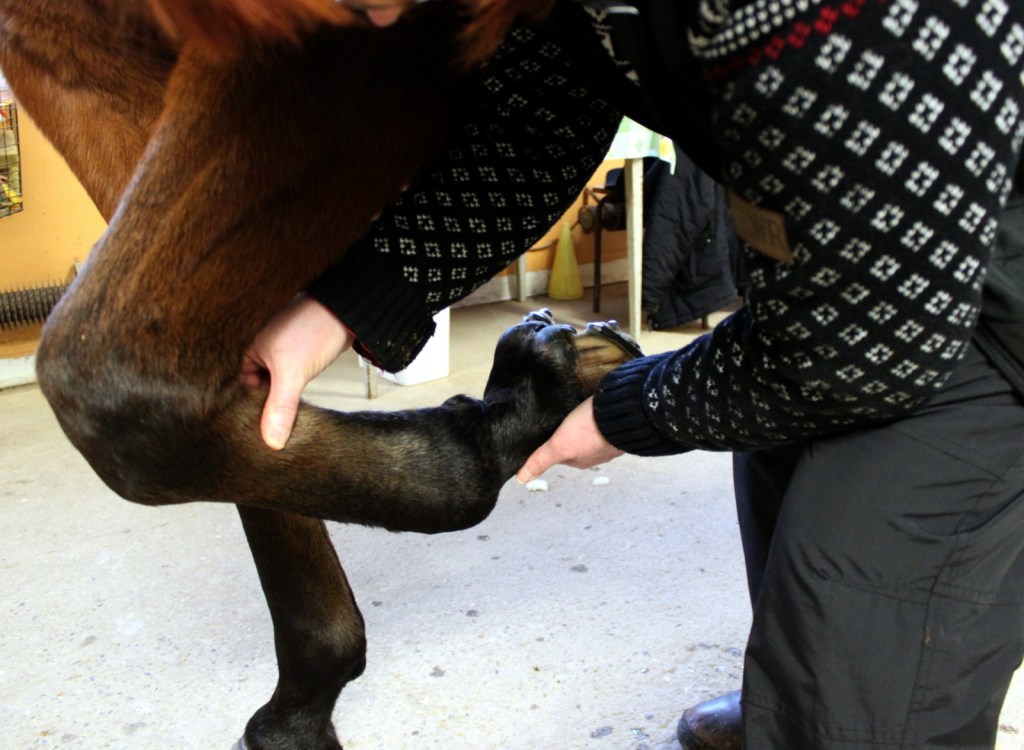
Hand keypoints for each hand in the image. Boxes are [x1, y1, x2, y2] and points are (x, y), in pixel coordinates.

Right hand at [240, 295, 353, 449]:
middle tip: (273, 426)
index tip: (257, 426)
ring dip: (281, 395)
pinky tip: (299, 399)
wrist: (347, 312)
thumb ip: (280, 407)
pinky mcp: (301, 352)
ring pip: (276, 380)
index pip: (242, 385)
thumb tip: (272, 439)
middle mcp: (265, 348)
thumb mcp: (292, 374)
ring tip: (284, 416)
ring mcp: (283, 350)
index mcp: (252, 348)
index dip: (249, 405)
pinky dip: (293, 387)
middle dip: (266, 403)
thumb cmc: (315, 328)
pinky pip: (290, 375)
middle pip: (258, 384)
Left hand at [516, 397, 623, 483]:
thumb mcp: (558, 446)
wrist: (623, 412)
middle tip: (563, 420)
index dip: (552, 443)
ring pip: (591, 435)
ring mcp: (609, 441)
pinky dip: (599, 419)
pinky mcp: (618, 426)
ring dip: (585, 426)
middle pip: (575, 445)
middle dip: (569, 434)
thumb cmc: (592, 430)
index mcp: (581, 461)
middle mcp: (596, 454)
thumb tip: (522, 479)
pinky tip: (596, 412)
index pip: (560, 455)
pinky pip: (604, 424)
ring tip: (579, 414)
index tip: (549, 432)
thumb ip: (540, 461)